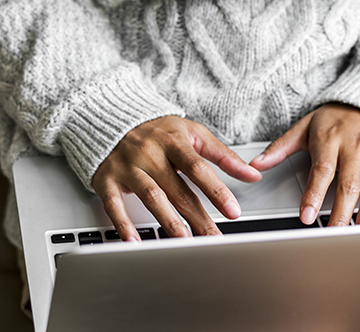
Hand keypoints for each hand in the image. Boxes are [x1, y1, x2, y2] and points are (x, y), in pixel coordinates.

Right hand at [92, 116, 261, 240]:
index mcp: (173, 141)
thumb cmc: (159, 130)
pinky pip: (114, 203)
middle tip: (213, 238)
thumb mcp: (194, 134)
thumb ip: (223, 155)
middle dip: (198, 217)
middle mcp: (150, 153)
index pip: (198, 168)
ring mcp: (127, 166)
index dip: (216, 191)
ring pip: (151, 196)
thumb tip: (253, 174)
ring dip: (168, 221)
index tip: (233, 211)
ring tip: (184, 241)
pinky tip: (134, 241)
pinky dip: (123, 223)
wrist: (112, 118)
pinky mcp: (107, 178)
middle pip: (178, 189)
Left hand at [249, 103, 359, 225]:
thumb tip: (256, 165)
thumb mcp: (303, 128)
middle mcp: (355, 145)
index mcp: (330, 139)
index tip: (307, 216)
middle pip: (349, 181)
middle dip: (342, 210)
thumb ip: (280, 148)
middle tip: (335, 232)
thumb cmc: (332, 120)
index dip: (315, 194)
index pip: (322, 170)